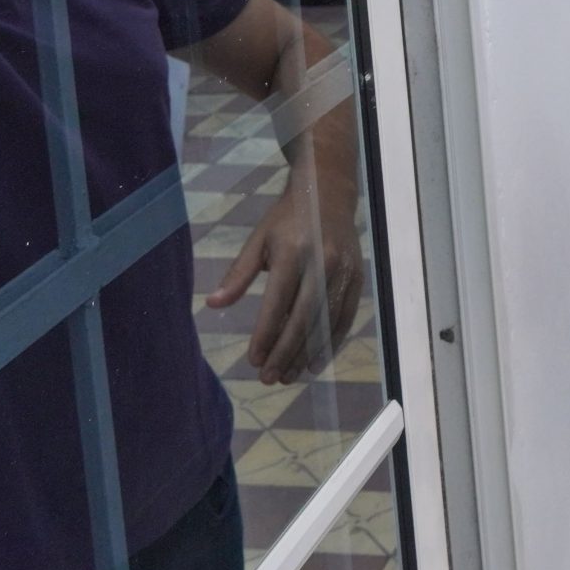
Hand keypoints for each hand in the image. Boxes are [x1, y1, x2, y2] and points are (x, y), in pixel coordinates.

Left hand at [208, 167, 365, 383]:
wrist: (328, 192)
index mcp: (294, 251)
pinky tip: (316, 361)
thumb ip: (238, 275)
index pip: (278, 302)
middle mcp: (322, 262)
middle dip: (286, 352)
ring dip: (307, 353)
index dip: (266, 334)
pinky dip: (332, 342)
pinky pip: (345, 316)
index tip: (253, 360)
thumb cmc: (286, 220)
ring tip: (289, 376)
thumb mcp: (258, 241)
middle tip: (270, 378)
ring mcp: (343, 270)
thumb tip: (213, 304)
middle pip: (304, 317)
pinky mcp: (357, 277)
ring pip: (326, 321)